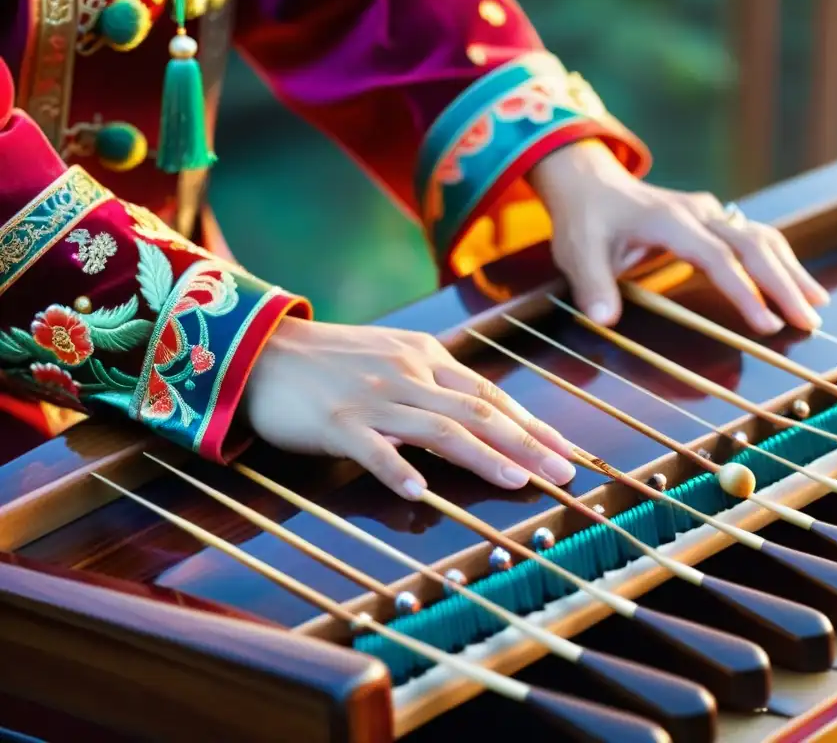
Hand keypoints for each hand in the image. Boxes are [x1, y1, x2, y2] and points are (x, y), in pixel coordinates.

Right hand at [243, 318, 575, 499]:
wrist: (262, 350)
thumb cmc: (331, 360)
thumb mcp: (393, 356)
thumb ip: (434, 381)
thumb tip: (482, 411)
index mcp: (426, 357)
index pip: (492, 393)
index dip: (532, 424)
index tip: (566, 449)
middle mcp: (408, 374)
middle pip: (478, 411)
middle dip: (527, 444)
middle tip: (564, 472)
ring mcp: (373, 398)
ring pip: (439, 429)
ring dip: (483, 456)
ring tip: (518, 481)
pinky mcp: (335, 421)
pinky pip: (371, 448)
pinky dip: (397, 469)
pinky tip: (419, 493)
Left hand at [528, 140, 829, 331]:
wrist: (592, 184)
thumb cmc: (586, 221)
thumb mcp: (578, 253)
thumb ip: (592, 286)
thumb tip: (603, 320)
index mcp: (669, 220)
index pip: (716, 257)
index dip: (743, 291)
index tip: (766, 324)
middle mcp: (699, 212)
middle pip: (753, 244)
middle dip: (784, 284)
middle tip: (808, 322)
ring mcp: (710, 213)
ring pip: (762, 237)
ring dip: (791, 271)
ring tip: (817, 306)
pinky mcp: (715, 220)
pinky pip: (756, 237)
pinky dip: (781, 262)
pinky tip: (798, 287)